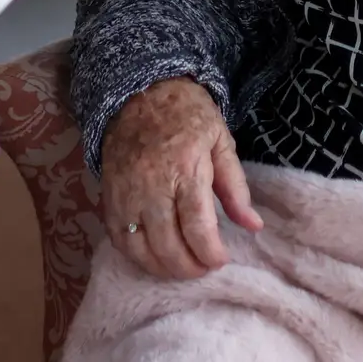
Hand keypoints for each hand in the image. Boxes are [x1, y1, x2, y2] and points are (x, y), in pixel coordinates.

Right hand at [99, 76, 263, 280]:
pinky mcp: (108, 198)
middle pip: (168, 244)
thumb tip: (254, 226)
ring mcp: (126, 194)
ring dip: (163, 268)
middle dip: (189, 267)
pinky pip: (118, 239)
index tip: (221, 260)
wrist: (140, 93)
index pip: (197, 225)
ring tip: (182, 268)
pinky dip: (136, 256)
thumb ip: (236, 187)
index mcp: (185, 168)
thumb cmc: (188, 115)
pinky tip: (154, 258)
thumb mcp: (221, 140)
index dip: (210, 252)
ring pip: (140, 248)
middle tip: (204, 268)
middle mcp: (151, 185)